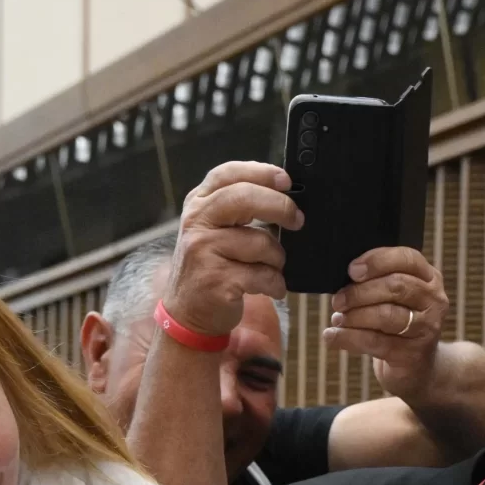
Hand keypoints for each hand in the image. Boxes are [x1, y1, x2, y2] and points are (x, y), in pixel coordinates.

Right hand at [162, 161, 301, 337]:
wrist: (187, 312)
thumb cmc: (211, 266)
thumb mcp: (214, 229)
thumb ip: (238, 208)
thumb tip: (283, 193)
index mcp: (198, 203)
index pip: (229, 174)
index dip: (261, 172)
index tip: (286, 180)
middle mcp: (196, 222)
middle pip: (245, 198)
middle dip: (280, 207)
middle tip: (297, 220)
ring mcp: (203, 251)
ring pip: (260, 242)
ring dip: (278, 258)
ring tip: (273, 268)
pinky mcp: (216, 280)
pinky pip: (262, 275)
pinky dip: (275, 283)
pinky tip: (272, 287)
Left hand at [329, 246, 448, 387]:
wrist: (418, 368)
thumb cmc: (399, 324)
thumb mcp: (396, 298)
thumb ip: (378, 281)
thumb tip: (346, 276)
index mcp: (429, 278)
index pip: (407, 258)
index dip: (377, 261)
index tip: (351, 270)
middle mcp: (433, 301)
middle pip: (395, 286)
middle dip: (360, 292)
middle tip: (338, 301)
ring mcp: (427, 328)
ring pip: (386, 315)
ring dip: (354, 316)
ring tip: (337, 319)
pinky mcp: (413, 354)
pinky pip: (376, 342)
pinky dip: (349, 338)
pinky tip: (332, 337)